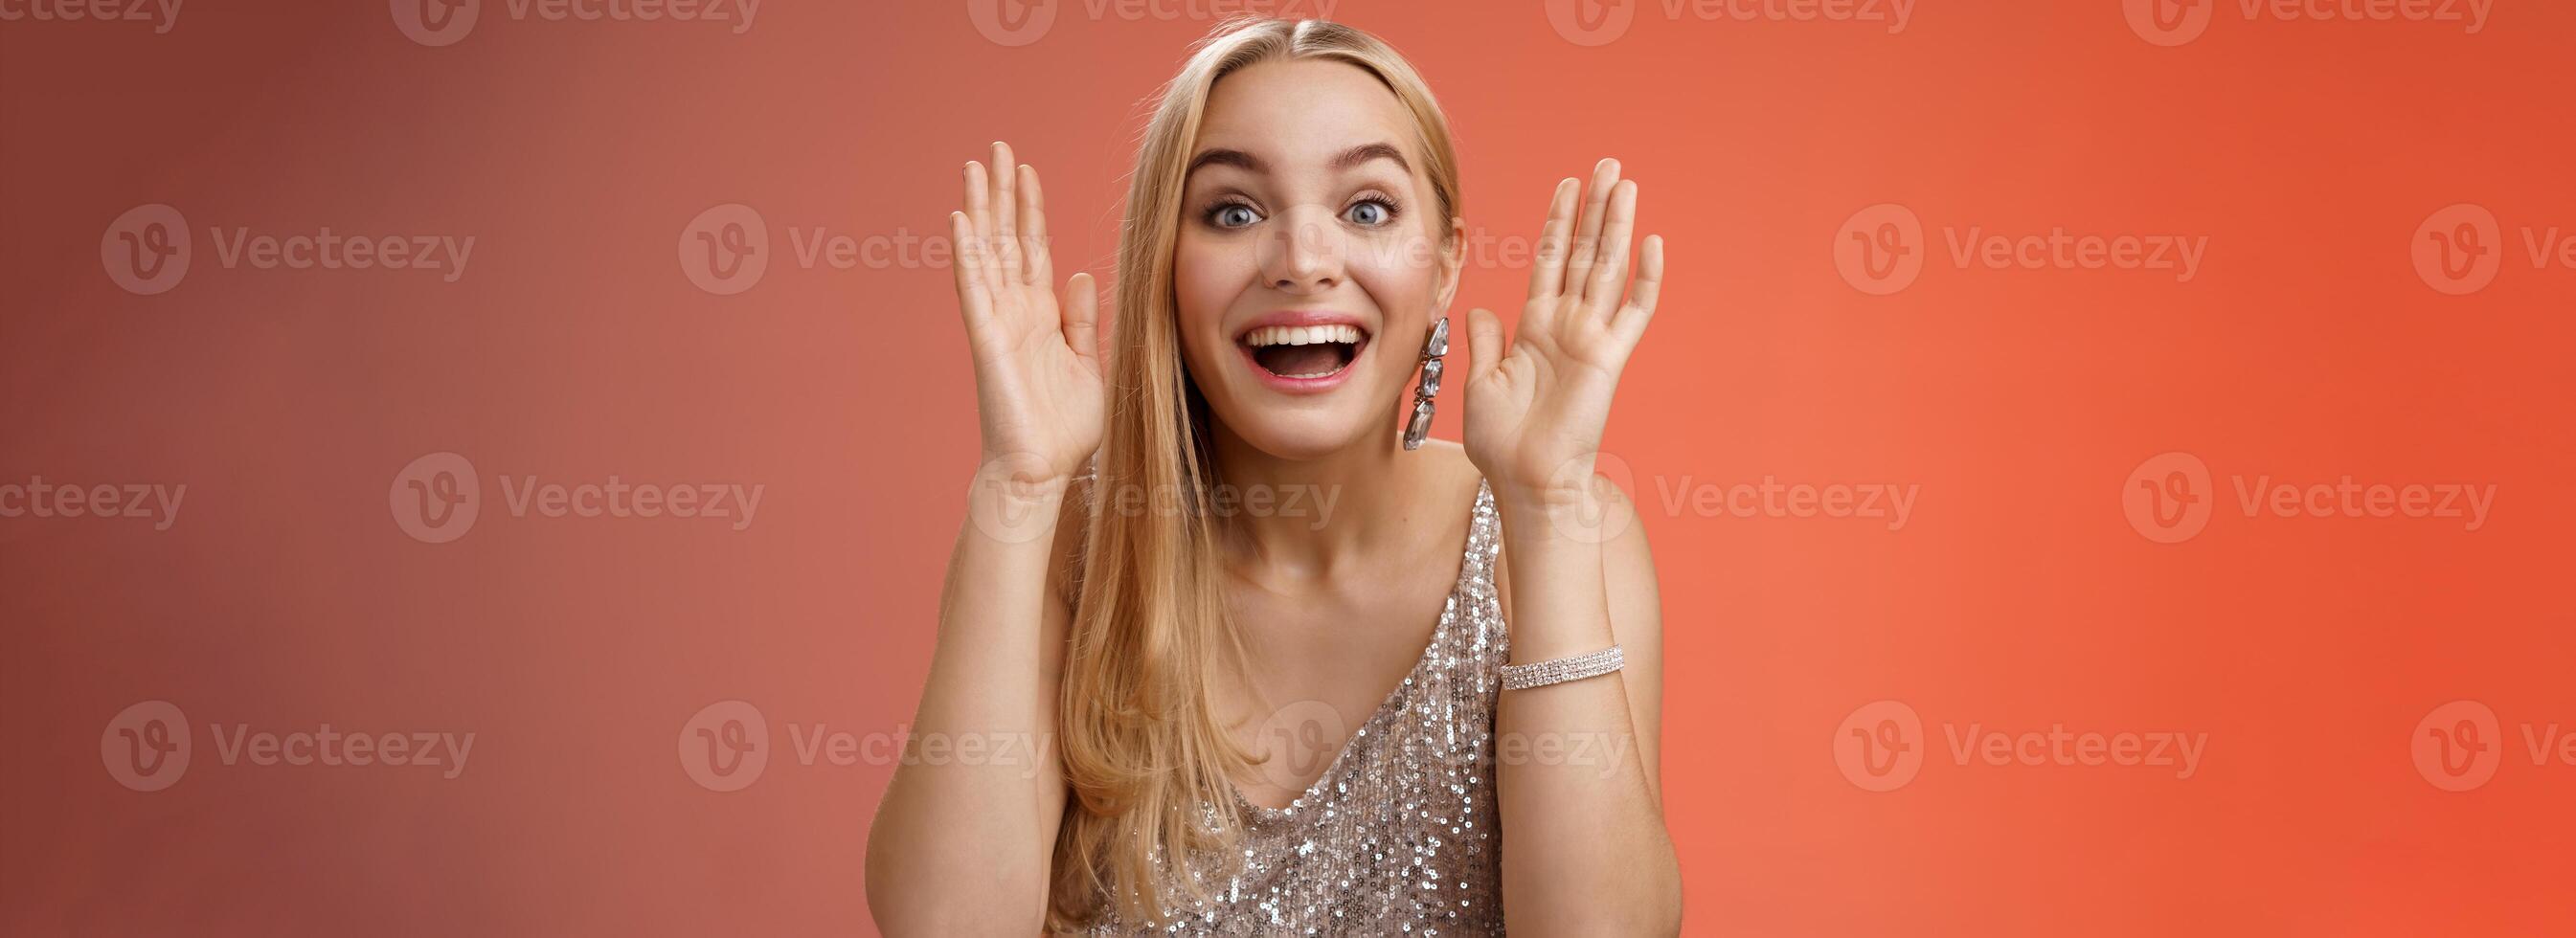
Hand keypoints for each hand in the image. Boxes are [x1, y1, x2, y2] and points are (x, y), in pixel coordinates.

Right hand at [949, 141, 1103, 486]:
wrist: (1041, 471)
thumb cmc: (1064, 428)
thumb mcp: (1089, 364)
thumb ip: (1081, 320)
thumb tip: (1077, 275)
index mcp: (1041, 315)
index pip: (1033, 249)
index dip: (1030, 210)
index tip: (1026, 171)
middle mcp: (1015, 310)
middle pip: (1006, 239)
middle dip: (1002, 193)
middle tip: (995, 149)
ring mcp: (997, 322)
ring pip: (986, 253)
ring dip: (980, 210)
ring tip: (974, 168)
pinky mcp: (986, 339)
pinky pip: (974, 289)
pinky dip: (967, 254)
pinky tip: (961, 221)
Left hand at [1462, 158, 1663, 503]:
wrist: (1526, 482)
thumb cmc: (1502, 444)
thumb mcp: (1480, 384)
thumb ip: (1485, 342)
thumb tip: (1478, 308)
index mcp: (1535, 329)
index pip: (1551, 262)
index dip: (1559, 223)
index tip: (1568, 186)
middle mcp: (1567, 326)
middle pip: (1585, 254)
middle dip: (1595, 209)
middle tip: (1608, 166)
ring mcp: (1591, 339)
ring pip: (1608, 269)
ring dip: (1617, 226)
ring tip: (1626, 183)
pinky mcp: (1609, 358)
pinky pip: (1633, 312)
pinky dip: (1646, 279)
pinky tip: (1653, 243)